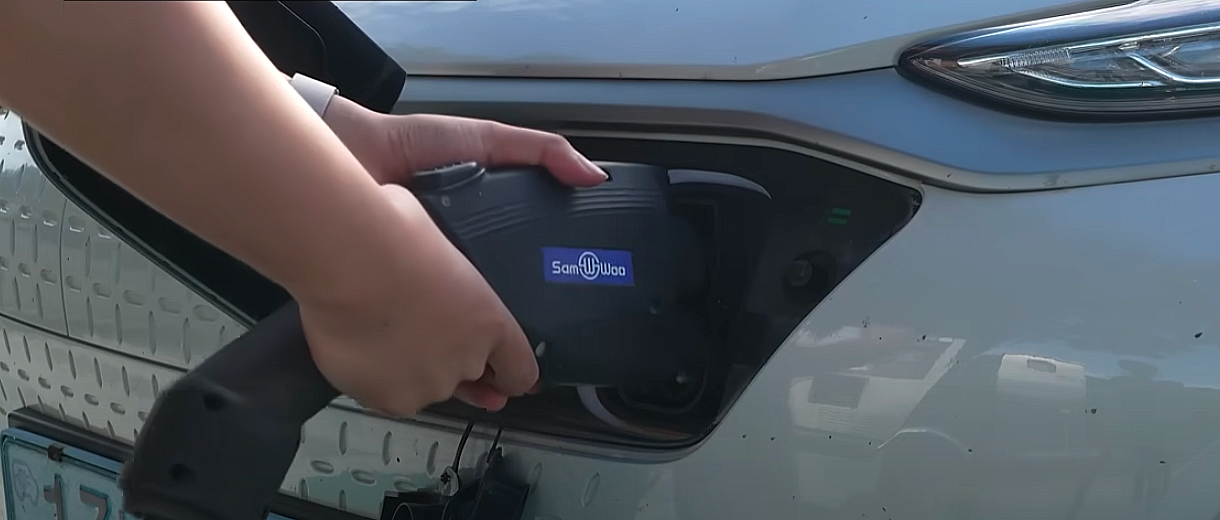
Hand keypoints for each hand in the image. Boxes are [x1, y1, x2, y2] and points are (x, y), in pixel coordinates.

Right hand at [299, 184, 538, 414]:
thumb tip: (435, 264)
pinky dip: (371, 376)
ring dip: (407, 367)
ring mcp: (425, 385)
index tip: (503, 376)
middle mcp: (465, 361)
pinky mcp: (385, 398)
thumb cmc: (389, 233)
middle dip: (447, 360)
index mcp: (490, 321)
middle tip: (417, 331)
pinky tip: (359, 343)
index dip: (509, 374)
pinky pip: (383, 393)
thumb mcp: (442, 241)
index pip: (519, 370)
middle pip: (466, 377)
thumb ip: (452, 277)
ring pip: (422, 386)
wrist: (344, 256)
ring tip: (379, 329)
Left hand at [300, 97, 606, 413]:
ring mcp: (416, 281)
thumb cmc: (409, 144)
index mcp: (478, 236)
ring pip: (446, 337)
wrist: (345, 152)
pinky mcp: (386, 290)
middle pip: (480, 320)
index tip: (556, 336)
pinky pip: (408, 331)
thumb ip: (541, 152)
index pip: (514, 284)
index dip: (535, 310)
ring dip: (466, 369)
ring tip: (488, 393)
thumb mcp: (488, 142)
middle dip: (498, 354)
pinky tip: (439, 371)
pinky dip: (424, 352)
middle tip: (517, 382)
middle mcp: (446, 265)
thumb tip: (593, 178)